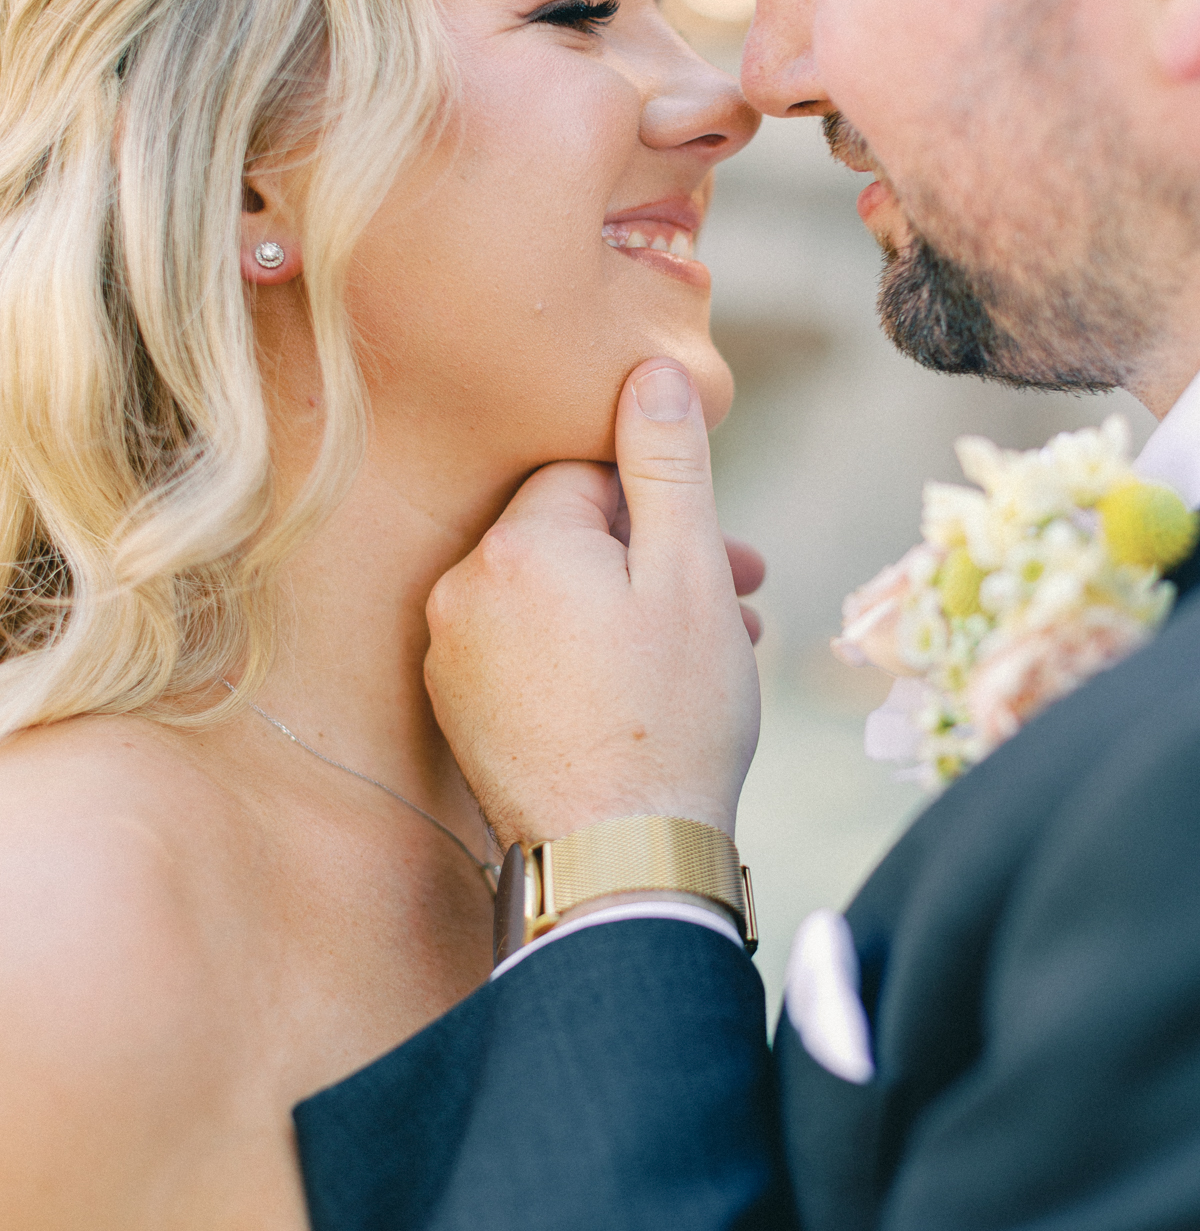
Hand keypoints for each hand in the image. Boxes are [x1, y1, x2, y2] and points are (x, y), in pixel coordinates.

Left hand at [425, 359, 762, 847]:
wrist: (621, 863)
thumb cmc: (668, 717)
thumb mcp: (687, 574)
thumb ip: (666, 463)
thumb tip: (650, 367)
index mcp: (516, 545)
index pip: (589, 476)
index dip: (663, 505)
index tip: (723, 550)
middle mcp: (463, 589)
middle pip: (573, 536)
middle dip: (658, 557)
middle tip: (742, 597)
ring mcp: (453, 655)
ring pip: (557, 594)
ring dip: (630, 607)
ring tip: (709, 651)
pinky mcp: (458, 710)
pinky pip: (529, 647)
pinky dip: (585, 652)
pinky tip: (645, 686)